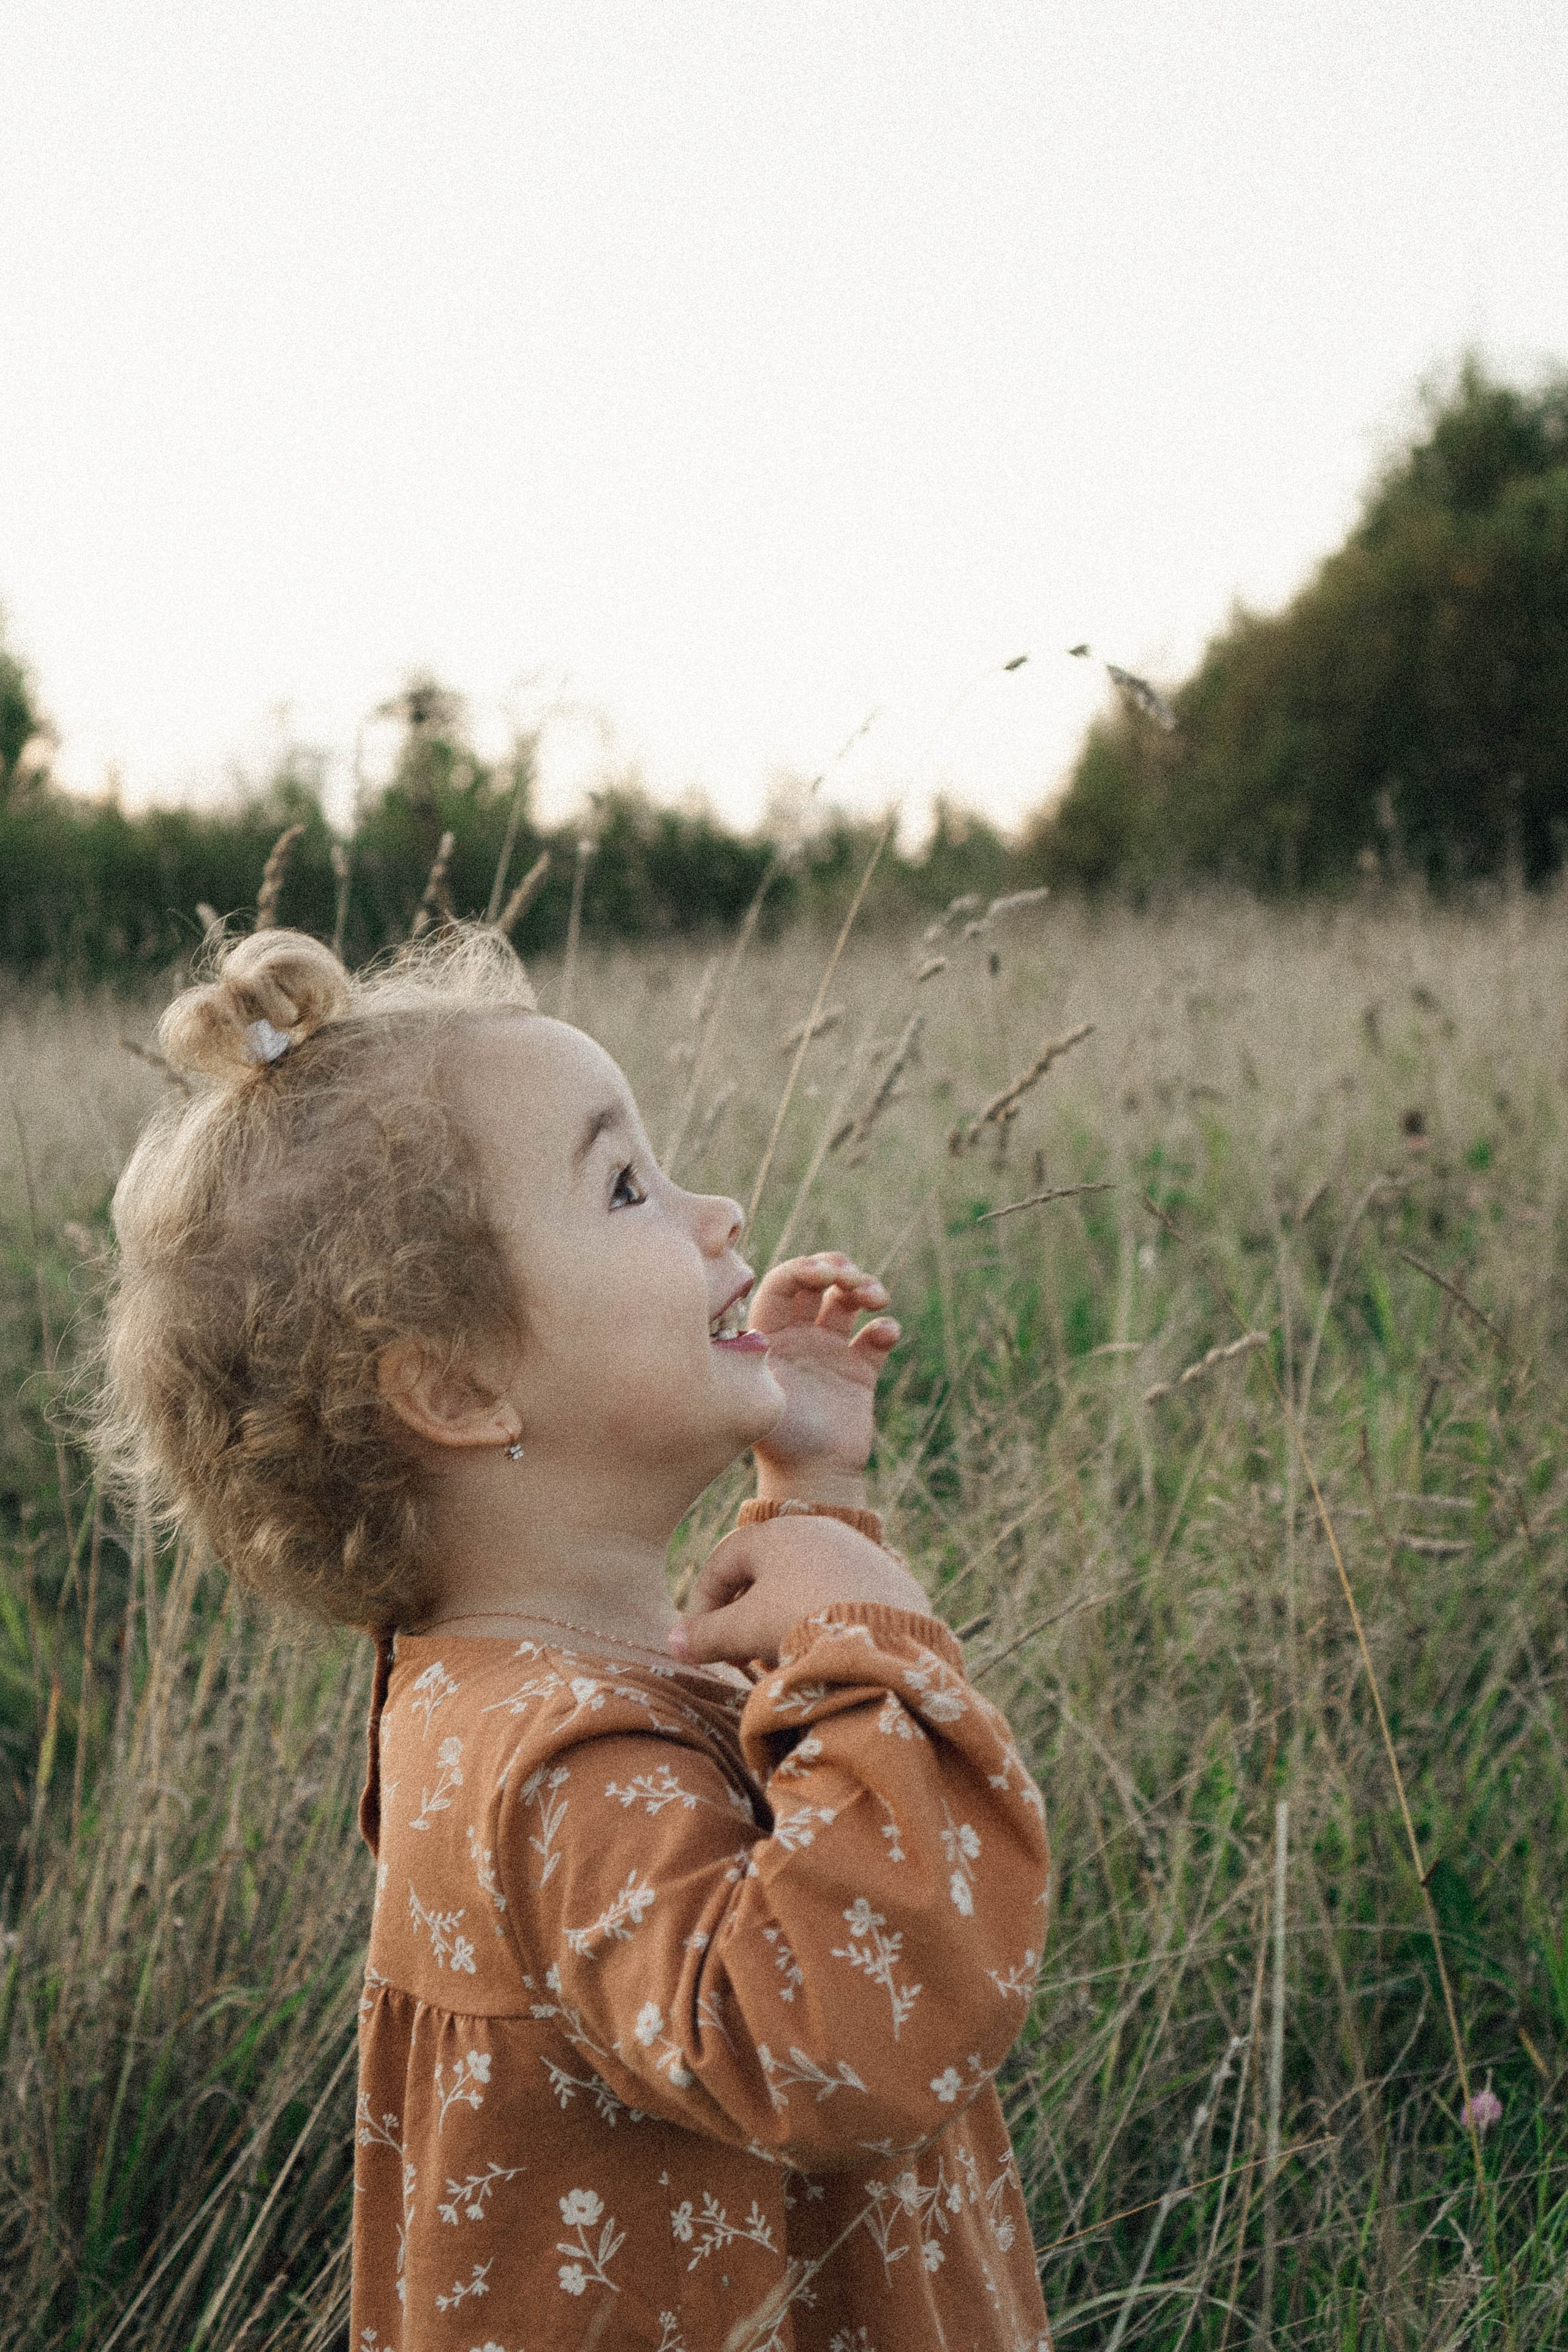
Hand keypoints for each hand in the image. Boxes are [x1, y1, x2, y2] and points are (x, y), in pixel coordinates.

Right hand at [669, 1513, 930, 1668]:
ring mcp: (856, 1550)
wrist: (889, 1639)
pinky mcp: (887, 1576)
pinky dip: (821, 1619)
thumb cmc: (804, 1624)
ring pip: (802, 1584)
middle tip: (738, 1657)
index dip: (701, 1606)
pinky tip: (822, 1652)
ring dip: (780, 1619)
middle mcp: (817, 1529)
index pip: (721, 1562)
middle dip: (743, 1616)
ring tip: (779, 1658)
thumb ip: (705, 1635)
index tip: (700, 1645)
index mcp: (776, 1531)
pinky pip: (839, 1595)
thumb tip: (673, 1642)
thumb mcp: (744, 1632)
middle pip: (762, 1572)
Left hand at [748, 1252, 898, 1506]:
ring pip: (849, 1302)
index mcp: (770, 1335)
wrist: (813, 1480)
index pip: (782, 1284)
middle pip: (819, 1283)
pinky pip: (875, 1338)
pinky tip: (884, 1335)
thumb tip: (751, 1317)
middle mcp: (799, 1338)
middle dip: (838, 1269)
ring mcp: (830, 1353)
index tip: (823, 1274)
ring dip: (865, 1288)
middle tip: (852, 1278)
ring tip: (877, 1298)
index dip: (803, 1269)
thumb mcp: (761, 1392)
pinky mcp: (859, 1372)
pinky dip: (884, 1329)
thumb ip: (758, 1353)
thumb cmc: (779, 1439)